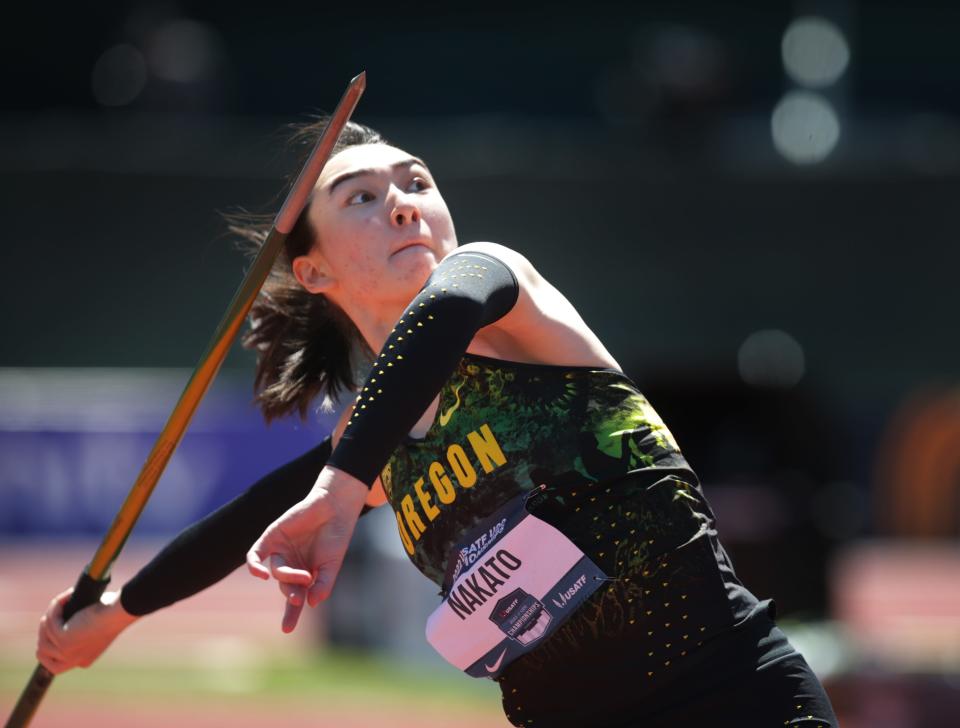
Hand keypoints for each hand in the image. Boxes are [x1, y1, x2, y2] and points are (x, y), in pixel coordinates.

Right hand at [36, 588, 138, 673]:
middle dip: (44, 631)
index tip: (49, 629)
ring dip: (49, 617)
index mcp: (81, 661)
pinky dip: (55, 607)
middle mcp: (73, 661)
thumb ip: (79, 632)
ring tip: (61, 602)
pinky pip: (50, 621)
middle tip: (53, 614)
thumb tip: (61, 622)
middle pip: (42, 652)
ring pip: (44, 635)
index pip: (54, 664)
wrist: (120, 613)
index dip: (48, 646)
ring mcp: (66, 652)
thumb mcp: (95, 629)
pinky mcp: (64, 639)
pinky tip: (66, 597)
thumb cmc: (113, 614)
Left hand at [246, 465, 367, 632]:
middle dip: (291, 595)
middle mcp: (291, 565)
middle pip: (285, 587)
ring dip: (288, 577)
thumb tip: (311, 604)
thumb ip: (323, 584)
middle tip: (297, 598)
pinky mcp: (271, 537)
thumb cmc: (336, 537)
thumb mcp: (332, 565)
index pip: (295, 599)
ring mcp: (280, 551)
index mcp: (305, 575)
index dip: (290, 615)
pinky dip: (254, 566)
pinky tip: (262, 575)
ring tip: (305, 575)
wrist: (334, 507)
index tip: (286, 630)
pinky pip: (255, 555)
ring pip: (277, 572)